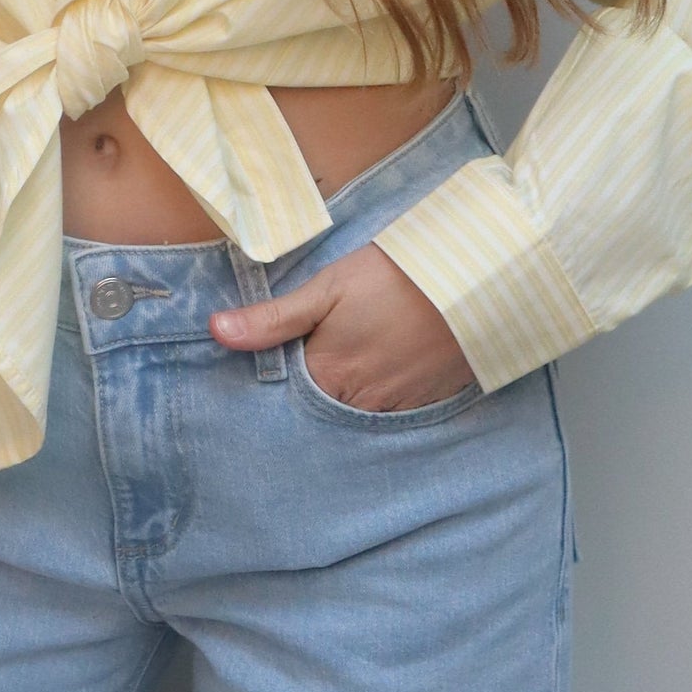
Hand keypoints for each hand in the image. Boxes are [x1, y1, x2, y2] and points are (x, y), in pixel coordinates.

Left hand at [209, 241, 476, 411]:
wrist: (474, 281)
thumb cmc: (395, 277)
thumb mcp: (328, 288)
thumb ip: (273, 318)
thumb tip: (216, 331)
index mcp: (327, 376)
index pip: (286, 396)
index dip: (276, 383)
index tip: (270, 370)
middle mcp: (359, 404)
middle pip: (322, 410)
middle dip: (312, 396)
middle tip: (314, 368)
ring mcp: (397, 406)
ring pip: (357, 414)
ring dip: (347, 399)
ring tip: (347, 372)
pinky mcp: (428, 401)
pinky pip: (393, 412)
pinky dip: (382, 398)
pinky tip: (382, 375)